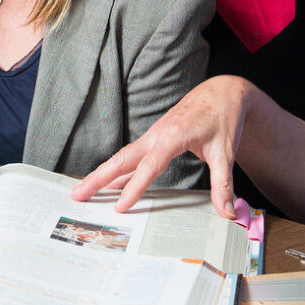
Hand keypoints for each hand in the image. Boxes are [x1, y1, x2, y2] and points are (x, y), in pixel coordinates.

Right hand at [72, 76, 251, 216]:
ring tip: (81, 191)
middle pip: (122, 158)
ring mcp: (153, 135)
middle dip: (98, 177)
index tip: (120, 207)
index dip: (134, 187)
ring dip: (101, 174)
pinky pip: (131, 156)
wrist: (222, 92)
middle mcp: (157, 134)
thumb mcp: (227, 151)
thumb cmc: (223, 117)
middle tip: (77, 195)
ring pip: (122, 157)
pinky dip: (116, 169)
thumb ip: (223, 183)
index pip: (149, 166)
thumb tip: (227, 212)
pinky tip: (109, 183)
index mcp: (173, 135)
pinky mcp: (155, 138)